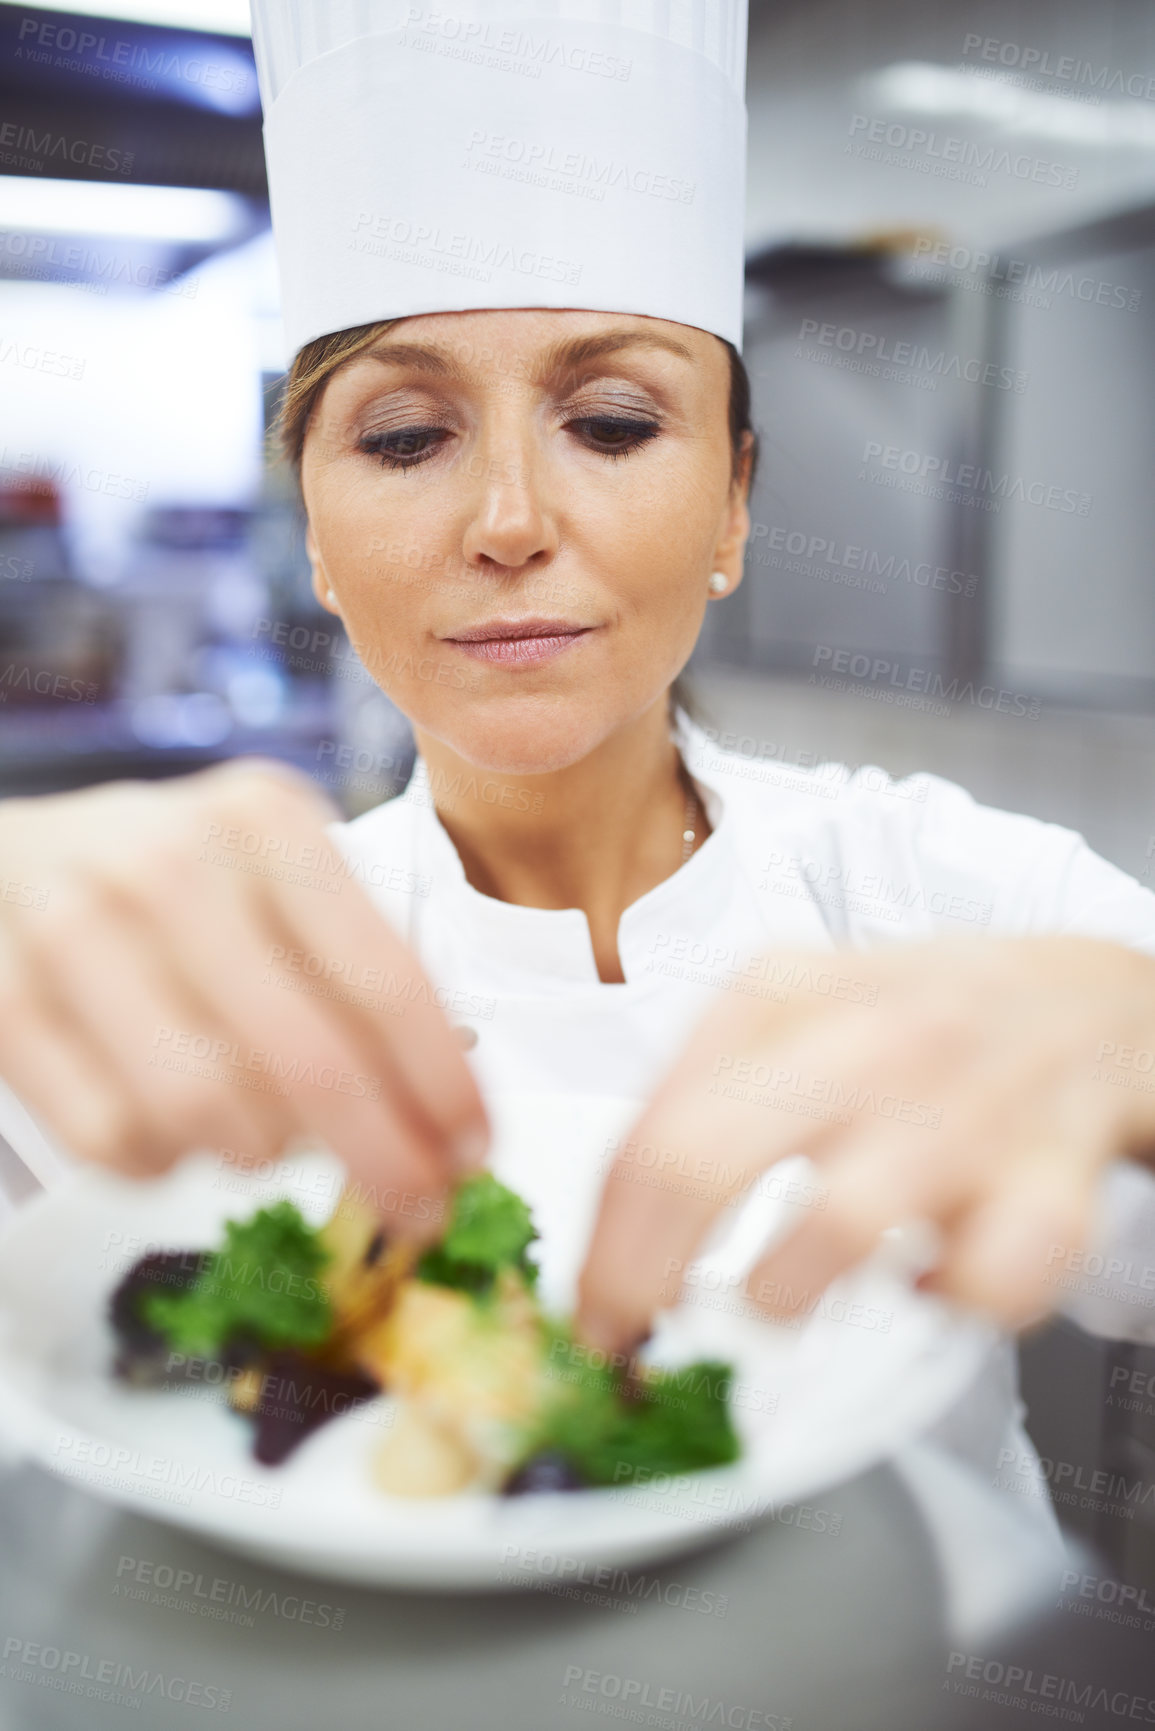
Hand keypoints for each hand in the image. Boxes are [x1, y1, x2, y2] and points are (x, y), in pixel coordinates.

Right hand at [0, 760, 486, 1233]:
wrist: (15, 854)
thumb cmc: (182, 879)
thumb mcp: (283, 874)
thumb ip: (363, 965)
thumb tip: (451, 1099)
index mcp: (265, 822)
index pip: (385, 979)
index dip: (441, 1086)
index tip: (475, 1152)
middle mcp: (170, 867)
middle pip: (308, 1063)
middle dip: (383, 1157)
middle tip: (420, 1210)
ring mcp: (76, 935)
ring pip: (209, 1113)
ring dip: (267, 1152)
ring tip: (277, 1135)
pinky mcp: (8, 1007)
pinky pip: (117, 1141)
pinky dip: (169, 1163)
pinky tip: (182, 1128)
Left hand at [576, 935, 1154, 1347]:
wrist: (1093, 1003)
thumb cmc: (927, 1022)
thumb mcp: (800, 1013)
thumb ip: (706, 1095)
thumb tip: (616, 1233)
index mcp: (781, 993)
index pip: (650, 1129)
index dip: (604, 1248)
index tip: (593, 1316)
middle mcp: (862, 1039)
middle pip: (701, 1162)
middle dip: (645, 1280)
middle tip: (642, 1343)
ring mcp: (957, 1104)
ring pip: (834, 1226)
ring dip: (785, 1294)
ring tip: (781, 1300)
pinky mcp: (1050, 1174)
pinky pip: (983, 1281)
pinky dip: (947, 1306)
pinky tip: (930, 1284)